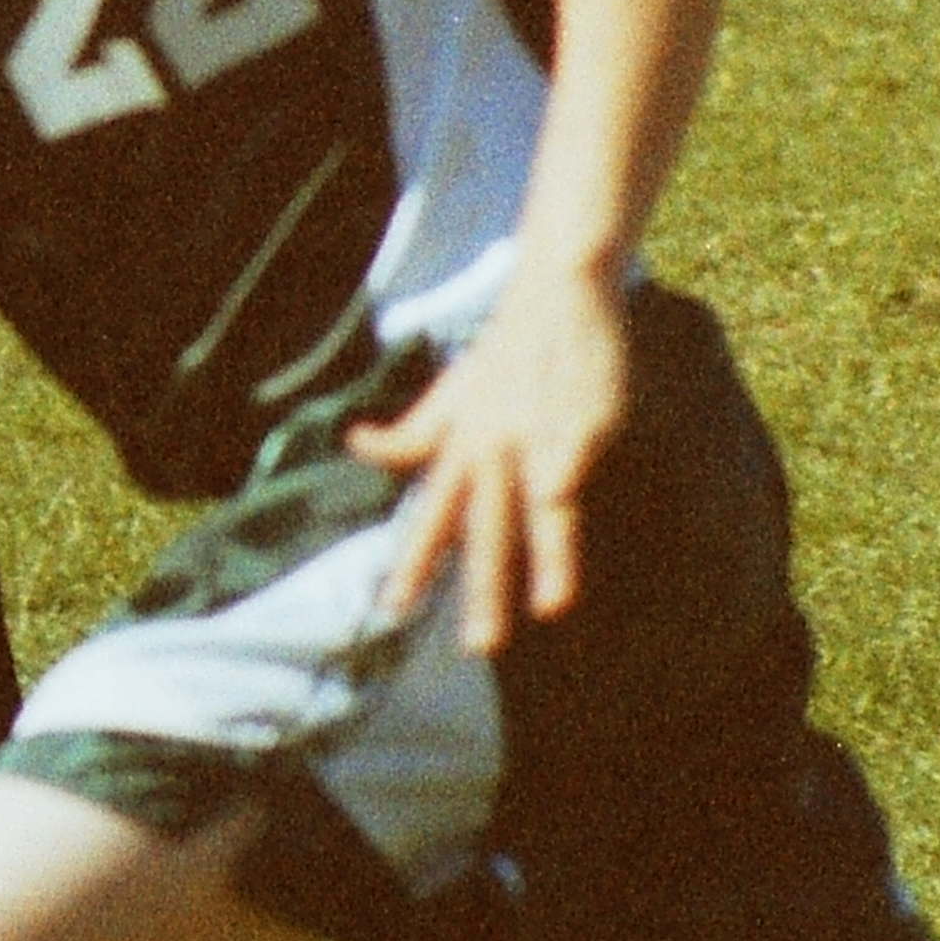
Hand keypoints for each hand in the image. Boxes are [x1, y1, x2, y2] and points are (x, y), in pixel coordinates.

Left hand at [351, 263, 631, 654]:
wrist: (551, 292)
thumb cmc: (502, 353)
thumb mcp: (447, 396)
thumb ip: (411, 433)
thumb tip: (357, 445)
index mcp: (460, 447)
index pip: (432, 516)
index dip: (415, 562)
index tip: (393, 609)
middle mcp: (493, 450)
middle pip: (484, 528)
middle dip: (482, 590)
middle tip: (478, 648)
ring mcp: (537, 439)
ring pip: (538, 508)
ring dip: (545, 558)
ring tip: (551, 608)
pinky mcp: (582, 424)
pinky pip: (573, 456)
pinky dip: (565, 474)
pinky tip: (561, 496)